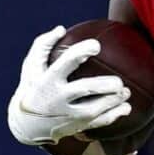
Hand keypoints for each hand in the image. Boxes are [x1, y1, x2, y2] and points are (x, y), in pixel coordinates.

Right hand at [7, 26, 131, 145]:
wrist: (27, 125)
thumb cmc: (32, 87)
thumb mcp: (30, 66)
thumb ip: (43, 45)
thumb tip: (61, 28)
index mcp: (47, 80)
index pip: (65, 64)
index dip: (80, 53)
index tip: (96, 45)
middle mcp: (58, 98)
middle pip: (84, 90)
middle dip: (103, 85)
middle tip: (118, 81)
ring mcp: (68, 115)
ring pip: (95, 109)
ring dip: (113, 101)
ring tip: (126, 92)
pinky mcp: (76, 126)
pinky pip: (98, 122)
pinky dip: (114, 115)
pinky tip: (126, 107)